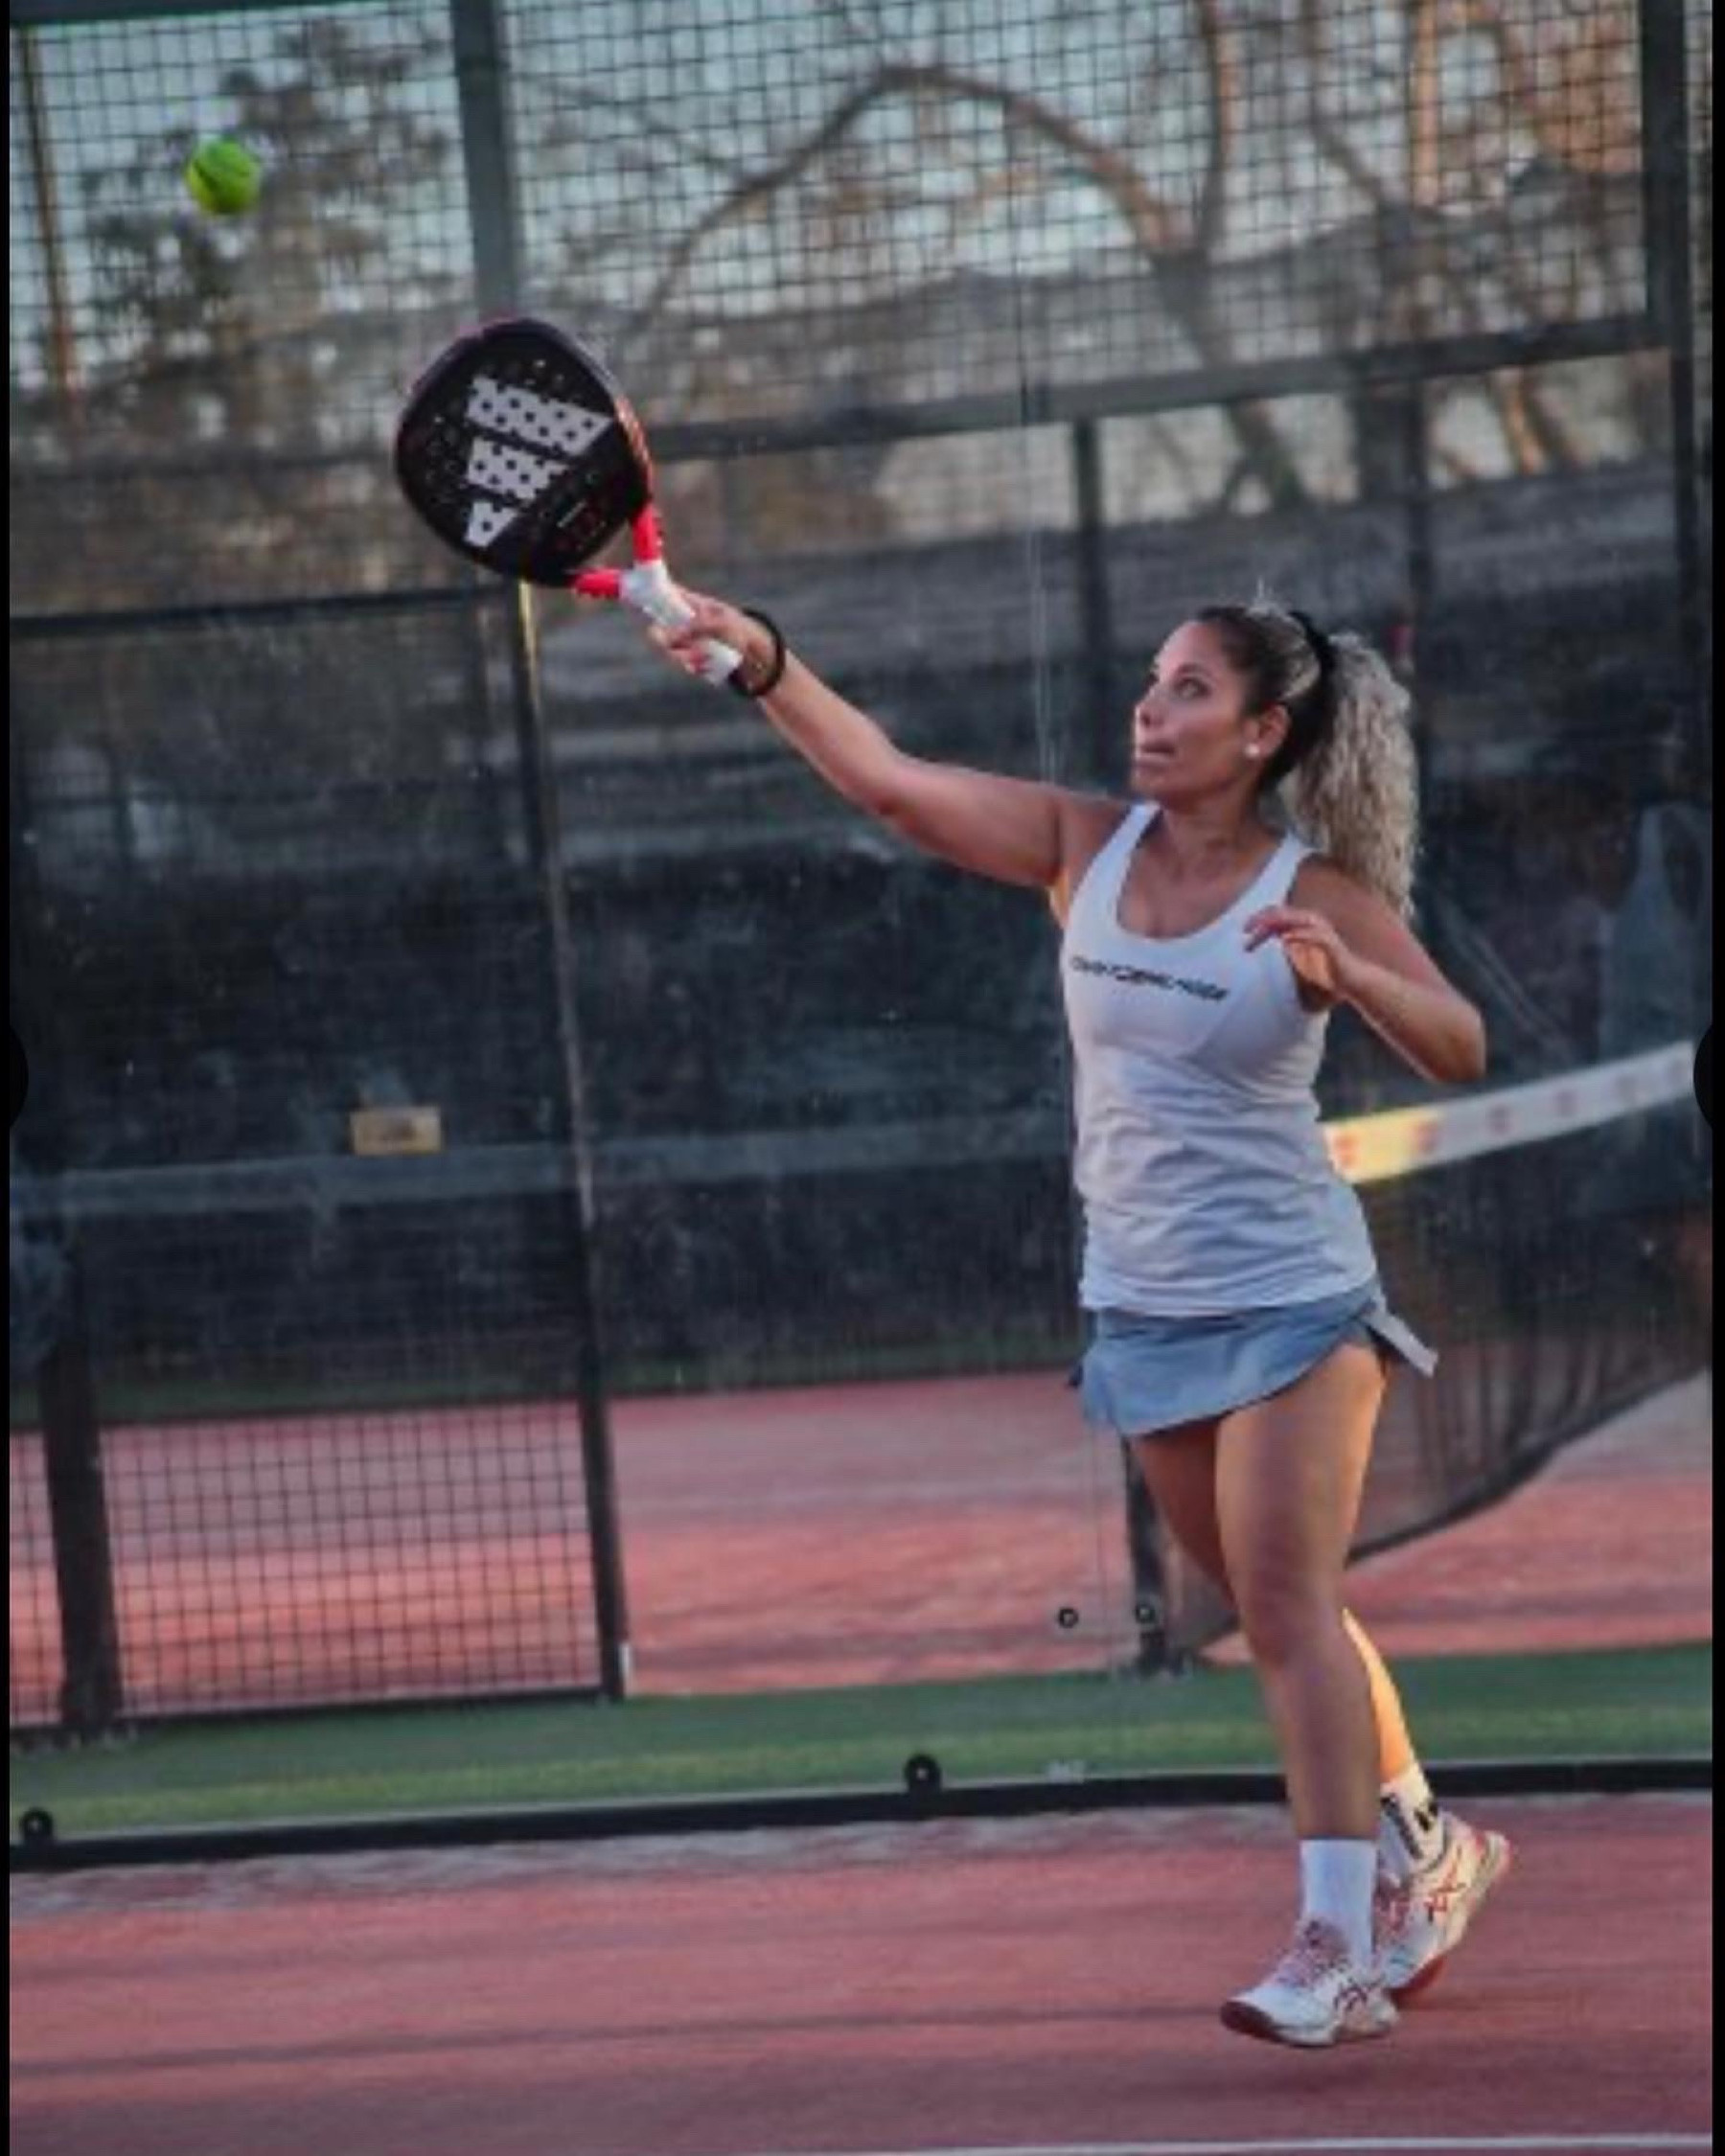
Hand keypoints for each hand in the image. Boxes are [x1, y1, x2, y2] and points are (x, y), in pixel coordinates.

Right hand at [643, 587, 768, 683]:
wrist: (755, 655)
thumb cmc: (739, 630)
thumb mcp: (718, 626)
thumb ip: (690, 628)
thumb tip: (660, 634)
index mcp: (690, 602)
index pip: (662, 593)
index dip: (645, 593)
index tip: (630, 595)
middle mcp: (684, 620)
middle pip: (659, 627)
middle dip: (665, 640)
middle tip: (676, 646)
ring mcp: (686, 639)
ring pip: (670, 650)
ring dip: (685, 656)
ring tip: (706, 657)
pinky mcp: (690, 657)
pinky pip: (682, 663)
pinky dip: (694, 666)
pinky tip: (708, 664)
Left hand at [1242, 904, 1363, 1008]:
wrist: (1348, 980)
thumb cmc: (1321, 968)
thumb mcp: (1296, 954)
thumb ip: (1282, 941)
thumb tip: (1261, 935)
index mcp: (1303, 923)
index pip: (1277, 915)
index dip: (1259, 920)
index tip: (1244, 931)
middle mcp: (1312, 922)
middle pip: (1283, 913)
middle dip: (1262, 919)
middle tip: (1245, 928)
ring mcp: (1322, 931)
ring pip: (1297, 919)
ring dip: (1277, 923)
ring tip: (1261, 928)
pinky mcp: (1330, 944)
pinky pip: (1313, 936)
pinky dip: (1299, 935)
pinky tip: (1285, 939)